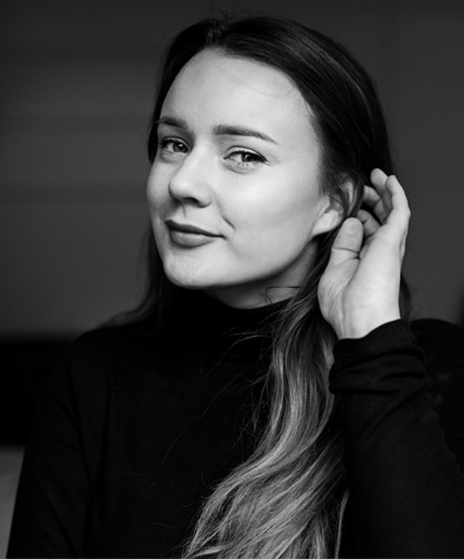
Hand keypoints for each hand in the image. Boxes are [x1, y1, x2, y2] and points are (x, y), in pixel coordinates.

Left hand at [318, 169, 409, 338]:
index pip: (363, 232)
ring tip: (375, 176)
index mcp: (365, 260)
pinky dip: (395, 194)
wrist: (361, 319)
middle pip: (379, 220)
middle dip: (371, 201)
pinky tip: (388, 180)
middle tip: (361, 188)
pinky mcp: (394, 240)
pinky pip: (399, 210)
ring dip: (384, 192)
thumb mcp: (335, 269)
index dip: (355, 216)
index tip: (344, 207)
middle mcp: (380, 252)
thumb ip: (342, 245)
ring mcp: (389, 246)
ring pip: (391, 212)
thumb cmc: (344, 304)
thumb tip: (351, 221)